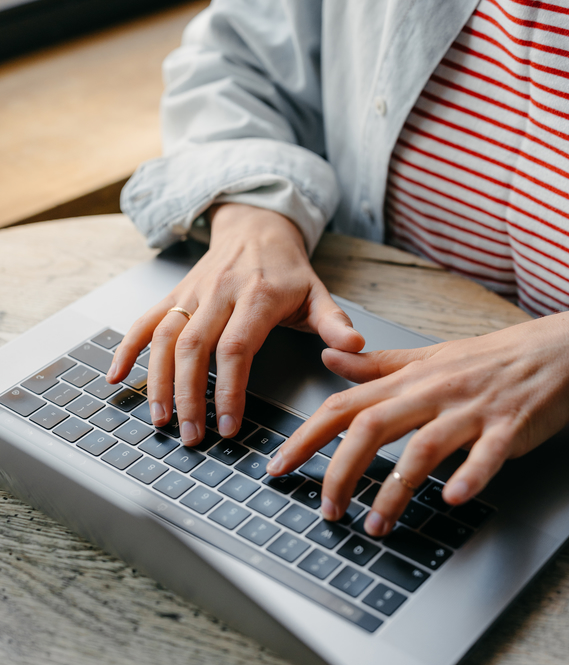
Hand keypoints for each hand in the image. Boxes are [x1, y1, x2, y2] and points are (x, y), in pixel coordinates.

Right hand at [107, 204, 363, 444]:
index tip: (228, 425)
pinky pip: (145, 321)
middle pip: (194, 348)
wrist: (256, 227)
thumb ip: (334, 324)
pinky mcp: (175, 294)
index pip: (237, 347)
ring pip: (164, 337)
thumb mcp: (318, 293)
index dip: (228, 388)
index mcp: (258, 297)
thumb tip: (356, 348)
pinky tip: (116, 376)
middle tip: (192, 436)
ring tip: (160, 419)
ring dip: (157, 381)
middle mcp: (220, 293)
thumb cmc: (288, 270)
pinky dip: (127, 348)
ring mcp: (193, 293)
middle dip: (189, 396)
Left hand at [267, 311, 568, 536]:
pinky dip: (469, 475)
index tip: (279, 466)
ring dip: (395, 489)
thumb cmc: (487, 360)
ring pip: (423, 446)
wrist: (554, 351)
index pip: (344, 405)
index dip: (306, 436)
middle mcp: (432, 393)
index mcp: (408, 380)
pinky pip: (487, 452)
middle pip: (372, 426)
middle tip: (327, 508)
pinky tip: (452, 498)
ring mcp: (471, 409)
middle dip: (341, 469)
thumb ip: (376, 365)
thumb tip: (329, 359)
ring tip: (376, 523)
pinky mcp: (509, 427)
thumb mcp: (426, 358)